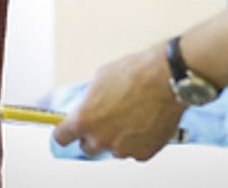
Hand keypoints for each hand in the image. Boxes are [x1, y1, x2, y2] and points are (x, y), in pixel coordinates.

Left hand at [52, 42, 184, 161]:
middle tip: (107, 119)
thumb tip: (89, 106)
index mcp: (84, 119)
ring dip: (118, 137)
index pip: (61, 137)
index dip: (66, 131)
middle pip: (88, 147)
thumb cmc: (134, 73)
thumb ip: (91, 100)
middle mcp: (100, 139)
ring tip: (133, 114)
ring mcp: (122, 149)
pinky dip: (138, 141)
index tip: (69, 129)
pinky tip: (146, 121)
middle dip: (94, 134)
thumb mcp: (101, 79)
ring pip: (114, 148)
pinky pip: (135, 150)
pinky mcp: (143, 153)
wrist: (166, 78)